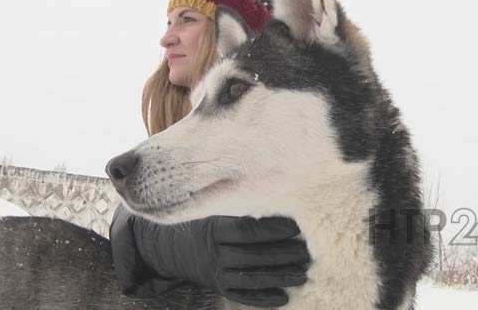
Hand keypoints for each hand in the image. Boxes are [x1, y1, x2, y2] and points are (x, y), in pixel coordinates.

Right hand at [110, 205, 309, 307]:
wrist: (172, 248)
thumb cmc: (202, 221)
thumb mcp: (211, 208)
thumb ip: (234, 202)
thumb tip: (269, 180)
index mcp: (213, 228)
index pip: (246, 230)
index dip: (271, 229)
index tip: (294, 226)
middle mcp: (214, 253)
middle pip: (253, 255)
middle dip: (282, 254)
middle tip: (306, 251)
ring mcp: (216, 273)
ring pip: (251, 278)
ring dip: (279, 277)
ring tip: (302, 273)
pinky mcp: (219, 288)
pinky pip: (243, 296)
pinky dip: (263, 298)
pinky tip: (283, 297)